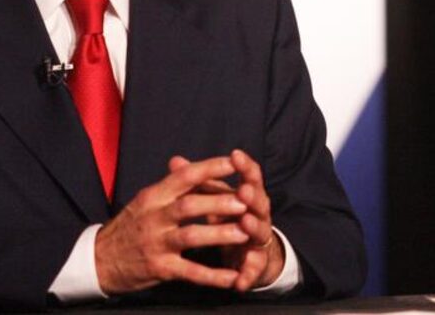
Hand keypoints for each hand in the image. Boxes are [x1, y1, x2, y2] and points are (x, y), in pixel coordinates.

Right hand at [95, 156, 250, 293]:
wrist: (100, 259)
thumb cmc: (129, 226)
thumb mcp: (145, 201)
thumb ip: (169, 186)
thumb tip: (190, 165)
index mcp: (153, 196)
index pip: (184, 177)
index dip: (210, 168)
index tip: (234, 162)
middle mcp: (154, 217)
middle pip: (189, 205)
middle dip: (218, 202)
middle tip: (245, 200)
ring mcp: (156, 243)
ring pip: (191, 236)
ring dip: (219, 234)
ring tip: (244, 234)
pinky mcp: (159, 268)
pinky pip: (190, 272)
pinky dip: (212, 275)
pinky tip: (232, 276)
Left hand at [168, 149, 284, 290]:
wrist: (245, 254)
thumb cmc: (226, 218)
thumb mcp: (212, 198)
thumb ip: (197, 181)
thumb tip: (175, 162)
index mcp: (248, 195)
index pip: (250, 176)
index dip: (245, 166)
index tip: (235, 154)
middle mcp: (257, 214)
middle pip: (259, 202)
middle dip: (252, 196)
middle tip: (243, 190)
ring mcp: (257, 239)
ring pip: (259, 232)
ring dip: (253, 227)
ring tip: (245, 223)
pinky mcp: (255, 264)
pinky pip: (253, 269)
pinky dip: (247, 273)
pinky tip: (239, 280)